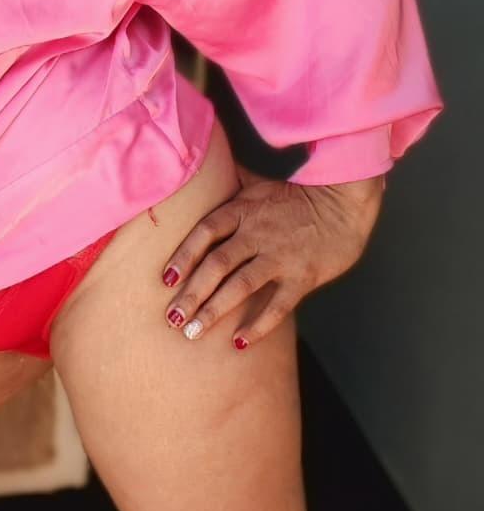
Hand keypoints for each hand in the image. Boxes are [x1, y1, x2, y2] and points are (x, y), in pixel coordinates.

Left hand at [159, 172, 385, 349]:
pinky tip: (240, 342)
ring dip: (214, 310)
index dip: (183, 255)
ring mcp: (280, 256)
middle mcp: (257, 233)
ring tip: (193, 332)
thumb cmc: (296, 194)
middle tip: (171, 318)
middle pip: (216, 264)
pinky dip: (259, 324)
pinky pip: (278, 305)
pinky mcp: (303, 276)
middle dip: (191, 293)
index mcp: (243, 209)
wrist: (344, 201)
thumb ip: (228, 183)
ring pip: (241, 286)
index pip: (205, 232)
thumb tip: (198, 168)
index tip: (165, 279)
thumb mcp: (258, 183)